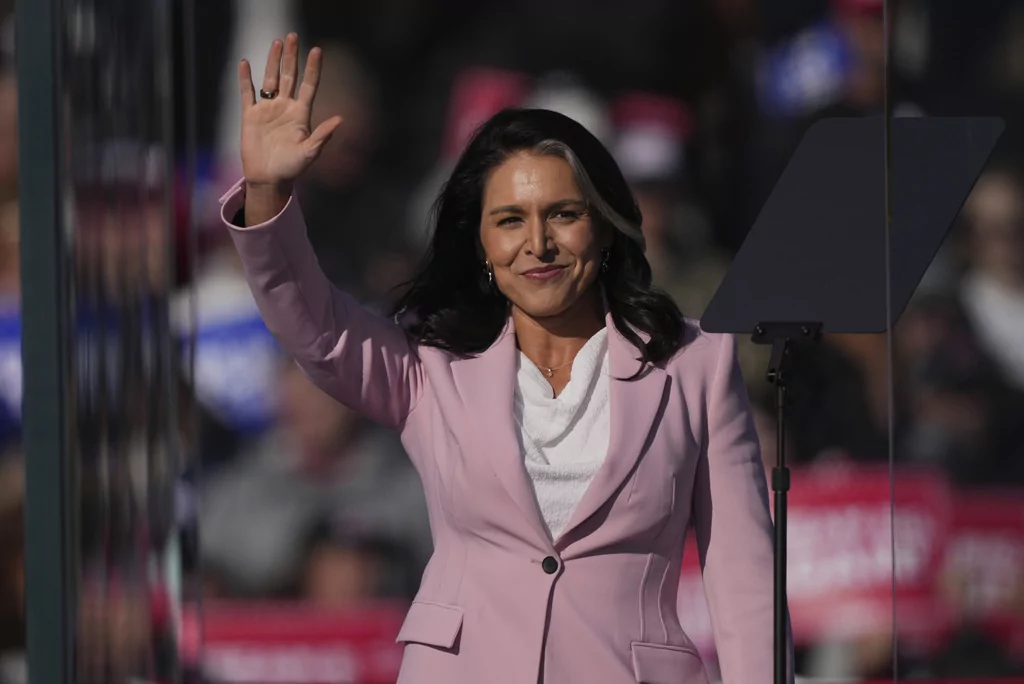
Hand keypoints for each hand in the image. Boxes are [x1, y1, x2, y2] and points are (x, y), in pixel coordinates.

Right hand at [238, 33, 342, 194]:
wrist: (269, 178)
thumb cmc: (292, 168)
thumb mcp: (309, 153)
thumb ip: (323, 136)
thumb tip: (340, 119)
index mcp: (301, 114)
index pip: (309, 85)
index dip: (313, 68)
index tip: (317, 50)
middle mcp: (285, 107)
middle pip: (289, 76)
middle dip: (292, 56)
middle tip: (293, 36)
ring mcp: (268, 109)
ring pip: (270, 79)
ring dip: (273, 61)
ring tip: (277, 42)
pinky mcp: (251, 115)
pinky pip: (247, 93)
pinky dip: (245, 78)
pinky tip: (245, 63)